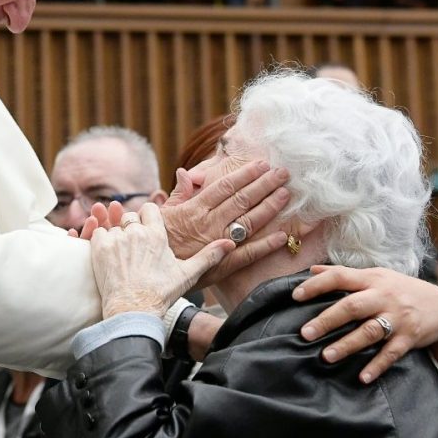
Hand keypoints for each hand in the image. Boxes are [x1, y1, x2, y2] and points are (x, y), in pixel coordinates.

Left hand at [90, 203, 232, 318]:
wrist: (133, 310)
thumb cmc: (161, 294)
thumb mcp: (188, 274)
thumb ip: (208, 256)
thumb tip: (230, 244)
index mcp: (157, 235)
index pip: (150, 208)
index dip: (148, 217)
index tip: (148, 228)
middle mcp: (136, 232)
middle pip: (130, 216)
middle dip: (131, 227)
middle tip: (134, 246)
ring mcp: (116, 239)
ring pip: (113, 225)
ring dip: (116, 235)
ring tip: (122, 254)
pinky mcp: (99, 248)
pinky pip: (97, 232)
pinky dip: (100, 240)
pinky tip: (108, 254)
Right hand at [161, 162, 291, 287]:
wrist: (151, 272)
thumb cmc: (157, 240)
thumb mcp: (162, 213)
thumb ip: (179, 193)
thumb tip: (184, 172)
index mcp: (195, 209)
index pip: (225, 186)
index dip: (245, 174)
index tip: (262, 164)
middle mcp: (210, 223)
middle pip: (242, 199)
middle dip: (264, 184)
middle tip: (283, 172)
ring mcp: (219, 244)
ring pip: (249, 221)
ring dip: (269, 207)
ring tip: (285, 194)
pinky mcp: (224, 265)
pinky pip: (249, 253)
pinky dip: (267, 245)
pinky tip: (282, 235)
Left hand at [294, 265, 437, 385]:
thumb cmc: (401, 290)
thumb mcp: (376, 276)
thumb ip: (345, 274)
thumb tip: (312, 270)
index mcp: (372, 279)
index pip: (340, 277)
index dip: (317, 285)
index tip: (295, 296)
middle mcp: (384, 296)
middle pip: (352, 306)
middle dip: (327, 320)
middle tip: (304, 333)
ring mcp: (398, 318)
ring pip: (369, 331)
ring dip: (347, 345)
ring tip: (326, 356)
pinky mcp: (410, 338)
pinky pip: (391, 353)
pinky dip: (377, 365)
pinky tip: (362, 377)